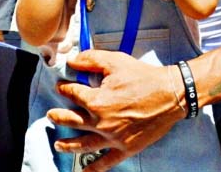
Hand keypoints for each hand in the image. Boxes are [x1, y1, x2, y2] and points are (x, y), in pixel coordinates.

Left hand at [47, 50, 184, 170]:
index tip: (61, 86)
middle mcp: (100, 122)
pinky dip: (94, 167)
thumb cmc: (143, 77)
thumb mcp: (115, 61)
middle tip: (51, 115)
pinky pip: (106, 161)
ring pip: (83, 144)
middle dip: (59, 117)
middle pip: (72, 121)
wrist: (170, 94)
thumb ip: (90, 60)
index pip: (73, 94)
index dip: (64, 88)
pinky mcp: (125, 148)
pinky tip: (85, 170)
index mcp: (96, 101)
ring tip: (58, 144)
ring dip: (68, 144)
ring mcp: (112, 138)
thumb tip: (71, 61)